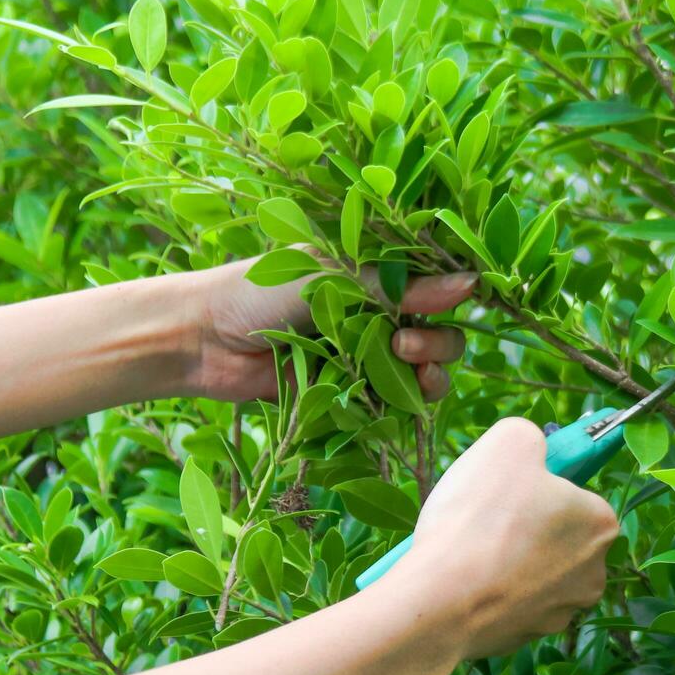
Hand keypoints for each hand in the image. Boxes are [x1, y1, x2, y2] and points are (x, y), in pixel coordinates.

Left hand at [185, 259, 476, 401]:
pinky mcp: (351, 392)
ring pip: (426, 370)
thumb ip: (401, 287)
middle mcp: (379, 313)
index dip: (455, 295)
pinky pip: (395, 401)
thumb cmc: (259, 291)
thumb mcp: (334, 277)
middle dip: (438, 342)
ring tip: (405, 369)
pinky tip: (395, 398)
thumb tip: (472, 285)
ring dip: (429, 372)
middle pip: (442, 332)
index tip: (456, 302)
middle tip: (405, 347)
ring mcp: (367, 354)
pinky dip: (403, 401)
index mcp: (376, 272)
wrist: (201, 340)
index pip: (437, 283)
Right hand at [403, 418, 618, 658]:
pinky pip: (511, 602)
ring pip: (534, 570)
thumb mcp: (507, 443)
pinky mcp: (528, 636)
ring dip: (507, 560)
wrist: (440, 602)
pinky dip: (491, 591)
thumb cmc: (479, 518)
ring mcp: (562, 611)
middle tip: (483, 519)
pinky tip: (465, 582)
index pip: (573, 493)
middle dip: (524, 526)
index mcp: (601, 524)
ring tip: (469, 552)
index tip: (505, 492)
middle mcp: (593, 573)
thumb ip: (529, 436)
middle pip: (556, 535)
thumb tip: (531, 446)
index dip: (535, 487)